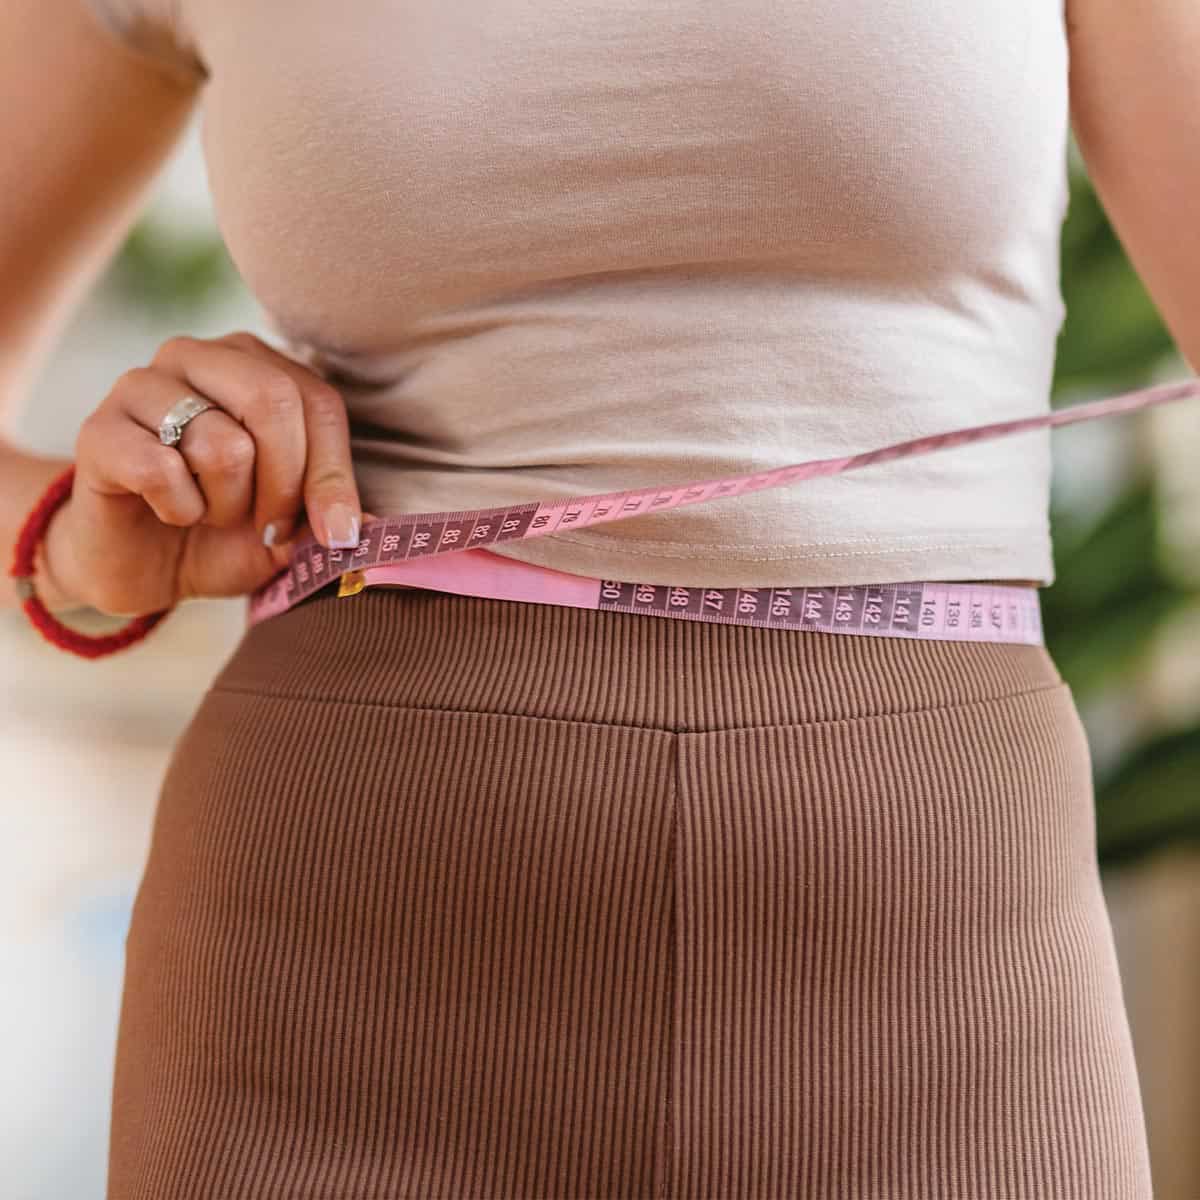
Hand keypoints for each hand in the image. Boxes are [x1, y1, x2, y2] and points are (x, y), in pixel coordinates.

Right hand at [43, 330, 364, 615]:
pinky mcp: (99, 429)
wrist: (142, 566)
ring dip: (227, 505)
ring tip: (209, 512)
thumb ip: (331, 518)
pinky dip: (179, 510)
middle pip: (273, 403)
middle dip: (284, 487)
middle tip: (266, 525)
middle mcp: (199, 357)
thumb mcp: (294, 530)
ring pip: (222, 444)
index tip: (333, 532)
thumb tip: (376, 527)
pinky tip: (168, 511)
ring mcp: (142, 385)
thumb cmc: (226, 533)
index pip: (319, 403)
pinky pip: (162, 470)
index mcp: (257, 365)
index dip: (333, 477)